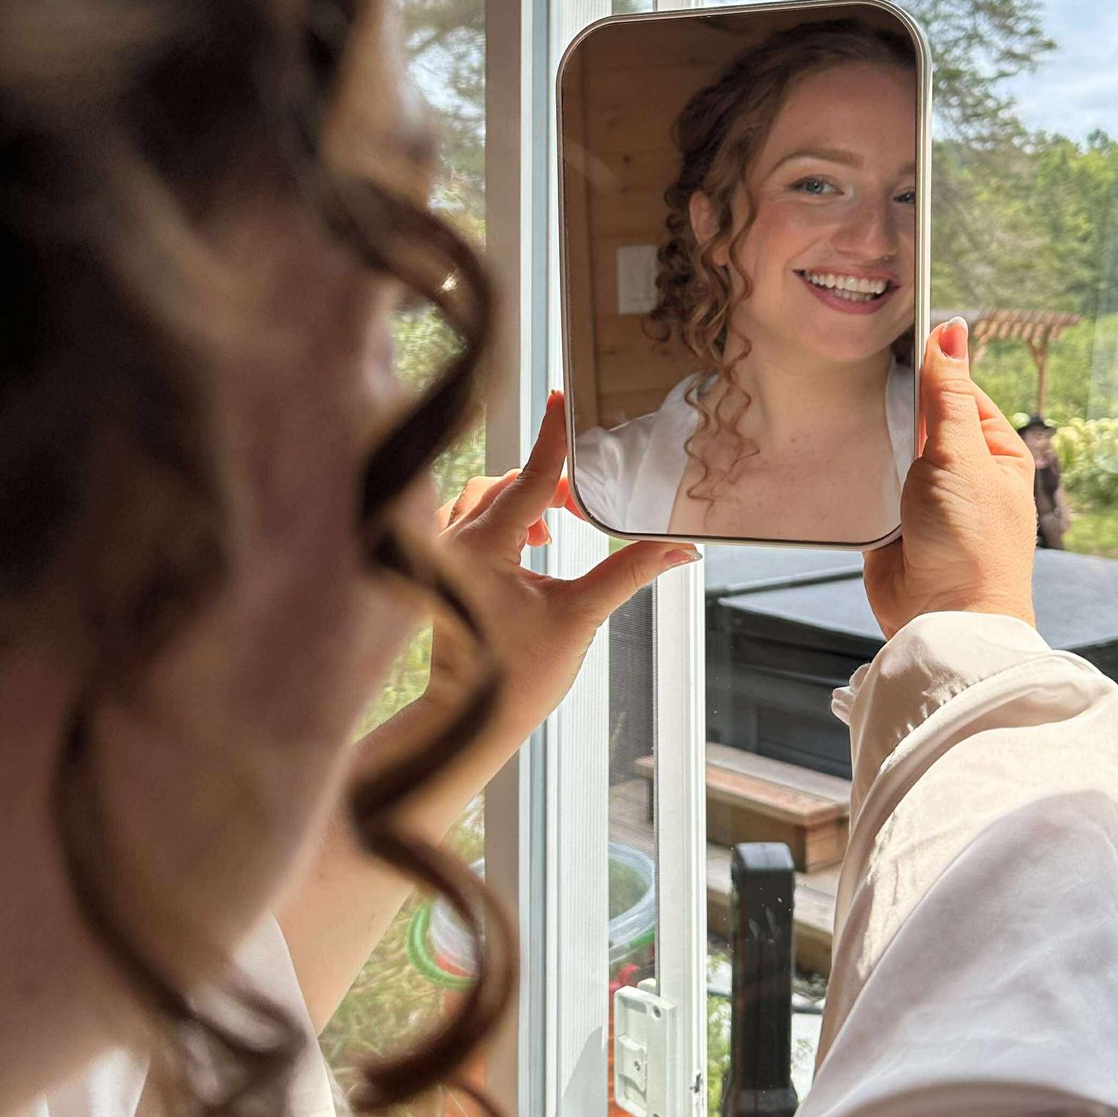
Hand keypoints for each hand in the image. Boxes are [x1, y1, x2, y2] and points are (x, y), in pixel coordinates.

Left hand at [427, 392, 697, 756]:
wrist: (465, 720)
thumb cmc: (514, 677)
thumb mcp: (579, 617)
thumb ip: (628, 571)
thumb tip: (679, 548)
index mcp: (482, 546)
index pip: (530, 476)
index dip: (554, 436)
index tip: (564, 396)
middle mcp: (453, 540)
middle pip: (509, 484)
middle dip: (552, 485)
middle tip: (590, 505)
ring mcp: (440, 553)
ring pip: (483, 497)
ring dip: (523, 499)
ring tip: (558, 526)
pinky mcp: (438, 566)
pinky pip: (466, 516)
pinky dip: (499, 515)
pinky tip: (528, 541)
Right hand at [863, 319, 1037, 636]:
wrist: (942, 618)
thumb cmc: (971, 543)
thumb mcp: (960, 454)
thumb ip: (947, 393)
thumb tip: (952, 330)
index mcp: (994, 450)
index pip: (957, 389)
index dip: (929, 367)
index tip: (894, 341)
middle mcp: (962, 471)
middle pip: (920, 418)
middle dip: (895, 407)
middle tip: (865, 383)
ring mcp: (925, 497)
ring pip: (891, 449)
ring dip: (875, 442)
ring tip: (852, 422)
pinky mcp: (891, 522)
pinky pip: (869, 484)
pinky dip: (858, 476)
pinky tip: (844, 461)